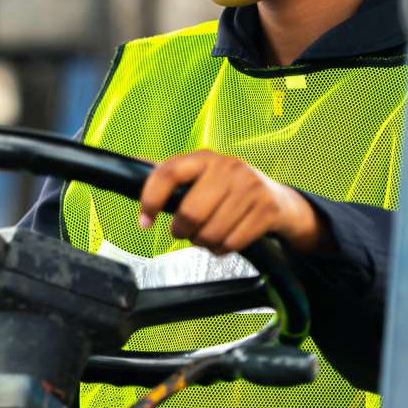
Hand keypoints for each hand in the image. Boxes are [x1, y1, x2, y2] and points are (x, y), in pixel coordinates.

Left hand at [138, 150, 328, 255]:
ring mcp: (249, 187)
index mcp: (204, 158)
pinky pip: (231, 244)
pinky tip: (225, 241)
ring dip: (203, 244)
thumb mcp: (201, 175)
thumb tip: (129, 166)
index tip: (145, 221)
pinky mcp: (266, 209)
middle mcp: (228, 167)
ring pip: (210, 233)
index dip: (150, 200)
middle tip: (186, 232)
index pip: (168, 173)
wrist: (279, 201)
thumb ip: (170, 175)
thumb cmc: (230, 189)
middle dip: (182, 232)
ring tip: (207, 236)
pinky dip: (222, 250)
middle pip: (189, 213)